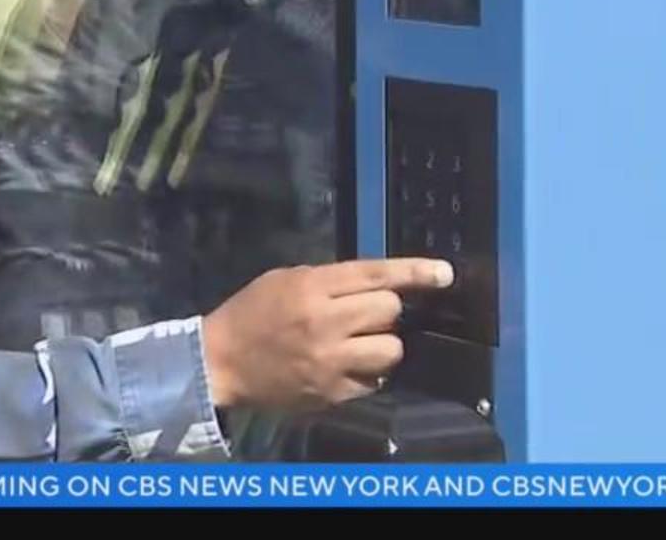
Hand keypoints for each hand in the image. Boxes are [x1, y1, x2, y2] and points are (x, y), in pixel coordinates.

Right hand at [199, 257, 452, 412]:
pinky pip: (375, 381)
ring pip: (391, 349)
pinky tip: (345, 367)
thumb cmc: (251, 313)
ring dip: (380, 344)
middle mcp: (325, 323)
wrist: (220, 362)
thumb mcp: (284, 280)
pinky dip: (366, 373)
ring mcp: (331, 362)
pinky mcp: (333, 394)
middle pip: (389, 310)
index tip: (445, 274)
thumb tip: (378, 284)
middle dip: (384, 310)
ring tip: (358, 345)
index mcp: (311, 288)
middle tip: (361, 315)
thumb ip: (329, 280)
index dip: (414, 272)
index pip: (375, 275)